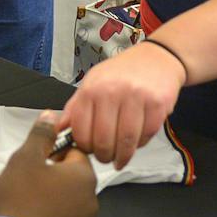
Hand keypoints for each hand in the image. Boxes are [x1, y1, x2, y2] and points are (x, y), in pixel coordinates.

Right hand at [0, 111, 97, 216]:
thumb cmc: (21, 200)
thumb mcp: (26, 158)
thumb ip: (41, 134)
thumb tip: (52, 116)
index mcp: (84, 176)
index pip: (73, 150)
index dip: (51, 150)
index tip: (33, 156)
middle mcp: (90, 200)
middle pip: (68, 174)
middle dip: (46, 172)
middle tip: (21, 176)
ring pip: (62, 196)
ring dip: (43, 192)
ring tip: (19, 196)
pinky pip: (58, 216)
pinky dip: (43, 211)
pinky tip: (24, 214)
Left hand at [58, 42, 185, 169]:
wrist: (156, 58)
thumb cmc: (121, 72)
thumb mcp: (92, 83)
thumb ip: (75, 107)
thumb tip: (59, 129)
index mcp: (92, 89)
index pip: (81, 129)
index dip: (83, 146)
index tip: (87, 151)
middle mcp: (113, 92)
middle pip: (104, 140)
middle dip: (103, 156)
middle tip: (105, 158)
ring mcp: (137, 97)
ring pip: (127, 142)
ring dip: (122, 156)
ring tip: (119, 158)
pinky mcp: (158, 104)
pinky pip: (147, 135)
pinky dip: (141, 144)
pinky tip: (136, 142)